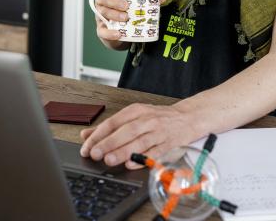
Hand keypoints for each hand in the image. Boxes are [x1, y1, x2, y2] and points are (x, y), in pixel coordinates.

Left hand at [79, 103, 199, 169]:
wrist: (188, 117)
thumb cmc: (158, 118)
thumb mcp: (134, 116)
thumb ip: (110, 126)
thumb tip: (86, 135)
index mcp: (136, 111)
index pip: (113, 122)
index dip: (98, 135)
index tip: (86, 147)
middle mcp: (147, 119)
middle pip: (125, 131)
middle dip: (108, 143)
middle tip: (95, 154)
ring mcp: (159, 131)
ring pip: (139, 141)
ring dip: (123, 151)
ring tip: (109, 160)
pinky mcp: (169, 143)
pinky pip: (155, 152)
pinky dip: (143, 158)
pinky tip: (132, 165)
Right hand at [94, 0, 165, 40]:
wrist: (125, 33)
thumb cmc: (129, 13)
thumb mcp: (137, 4)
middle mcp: (102, 3)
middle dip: (113, 1)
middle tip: (126, 6)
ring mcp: (101, 17)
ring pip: (102, 12)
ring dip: (114, 15)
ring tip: (126, 18)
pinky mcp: (102, 31)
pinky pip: (102, 31)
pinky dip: (110, 33)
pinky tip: (118, 34)